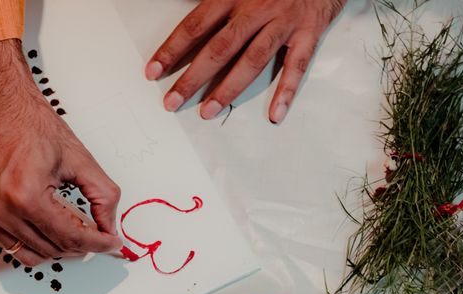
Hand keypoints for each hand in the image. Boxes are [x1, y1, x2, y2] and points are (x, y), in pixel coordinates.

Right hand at [0, 40, 122, 266]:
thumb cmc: (30, 123)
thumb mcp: (78, 158)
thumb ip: (102, 195)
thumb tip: (110, 225)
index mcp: (26, 195)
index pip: (69, 237)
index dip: (97, 243)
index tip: (111, 243)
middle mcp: (2, 209)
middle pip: (52, 248)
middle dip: (81, 246)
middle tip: (99, 234)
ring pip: (30, 253)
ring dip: (57, 248)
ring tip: (75, 232)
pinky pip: (10, 243)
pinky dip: (34, 242)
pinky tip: (50, 228)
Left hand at [146, 0, 345, 123]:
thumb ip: (215, 2)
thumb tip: (189, 24)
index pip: (195, 25)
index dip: (172, 49)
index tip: (153, 71)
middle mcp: (257, 9)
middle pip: (219, 48)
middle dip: (193, 77)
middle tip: (172, 101)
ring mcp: (283, 22)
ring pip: (252, 60)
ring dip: (228, 89)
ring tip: (208, 111)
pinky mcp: (309, 32)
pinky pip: (296, 66)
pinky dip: (286, 91)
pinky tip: (274, 114)